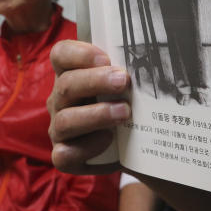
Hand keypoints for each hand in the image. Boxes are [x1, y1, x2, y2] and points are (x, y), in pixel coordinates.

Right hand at [47, 40, 130, 174]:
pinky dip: (88, 147)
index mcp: (72, 75)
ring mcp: (59, 129)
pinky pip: (65, 154)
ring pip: (65, 120)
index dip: (79, 54)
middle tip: (123, 81)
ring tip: (124, 112)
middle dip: (96, 81)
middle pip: (66, 85)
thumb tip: (152, 59)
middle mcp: (61, 100)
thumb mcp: (127, 86)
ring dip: (97, 114)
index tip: (106, 58)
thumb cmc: (126, 106)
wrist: (132, 147)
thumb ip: (127, 72)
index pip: (61, 55)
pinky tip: (109, 139)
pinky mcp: (64, 156)